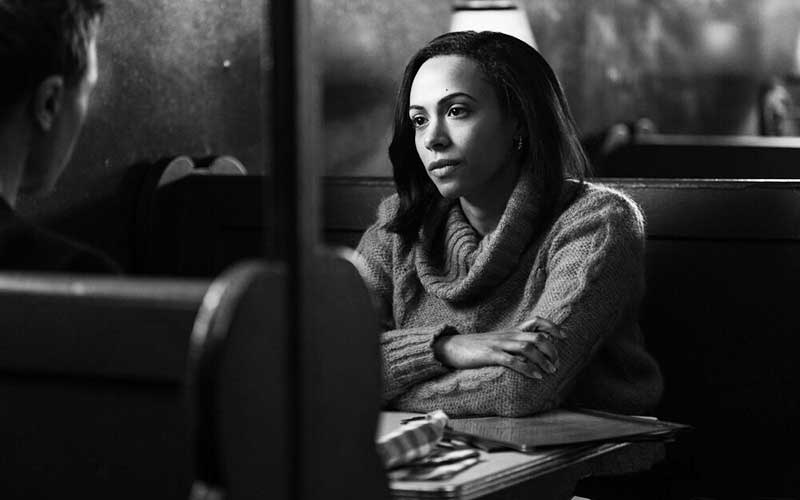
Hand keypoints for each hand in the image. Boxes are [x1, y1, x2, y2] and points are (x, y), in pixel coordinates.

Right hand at [433, 317, 565, 379]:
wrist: (451, 347)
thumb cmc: (476, 348)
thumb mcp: (497, 342)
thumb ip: (513, 343)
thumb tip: (533, 350)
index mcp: (511, 331)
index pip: (536, 321)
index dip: (552, 326)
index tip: (564, 336)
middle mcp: (508, 335)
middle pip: (536, 336)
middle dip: (551, 349)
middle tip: (556, 364)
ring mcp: (498, 344)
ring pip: (527, 347)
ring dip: (542, 360)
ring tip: (550, 371)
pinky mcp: (489, 355)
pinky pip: (512, 360)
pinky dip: (526, 368)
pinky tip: (535, 376)